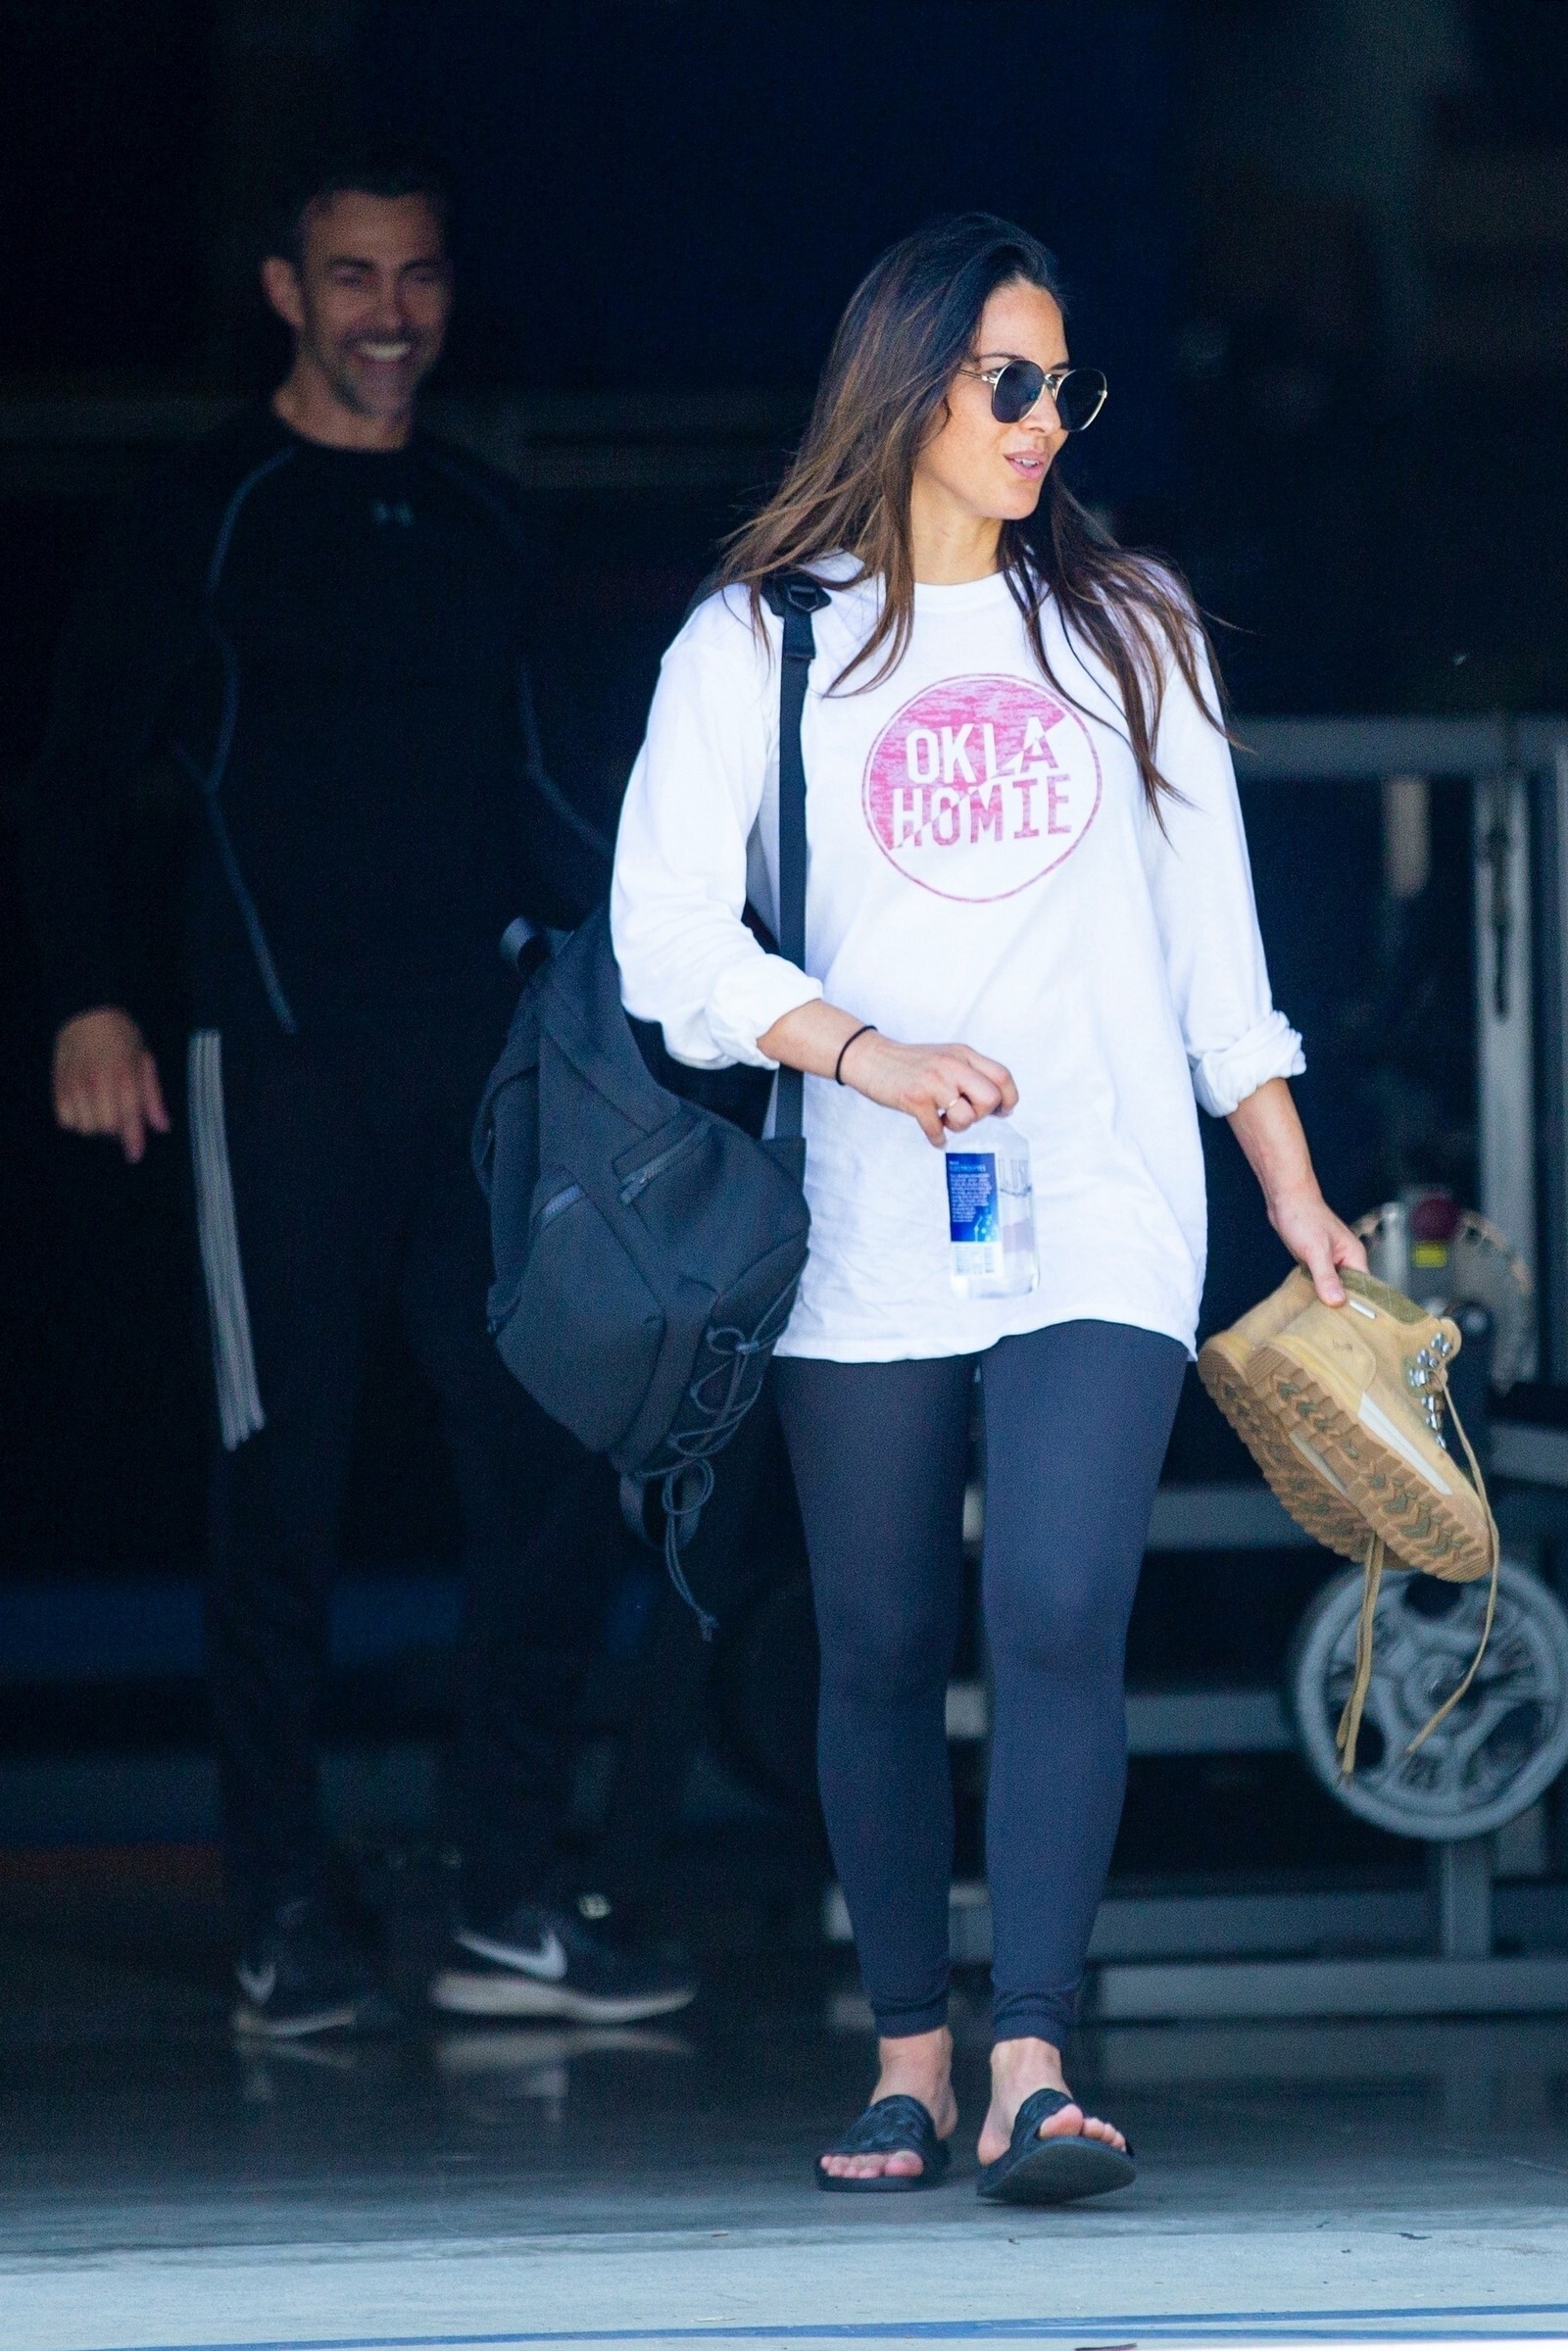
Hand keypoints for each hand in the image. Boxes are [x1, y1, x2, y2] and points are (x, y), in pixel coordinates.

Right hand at [53, 1008, 169, 1164]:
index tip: (134, 1156)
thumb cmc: (122, 1037)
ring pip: (85, 1127)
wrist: (87, 1014)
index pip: (129, 1116)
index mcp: (124, 1075)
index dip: (133, 1140)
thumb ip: (153, 1096)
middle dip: (116, 1128)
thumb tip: (162, 1127)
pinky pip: (65, 1120)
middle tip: (119, 1112)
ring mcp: (75, 1085)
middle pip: (106, 1128)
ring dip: (96, 1124)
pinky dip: (75, 1120)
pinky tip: (83, 1107)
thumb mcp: (145, 1061)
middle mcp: (98, 1083)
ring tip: (101, 1107)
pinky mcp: (57, 1086)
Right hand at [841, 1031, 1018, 1147]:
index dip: (1008, 1098)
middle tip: (965, 1114)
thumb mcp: (947, 1057)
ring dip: (958, 1127)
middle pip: (990, 1099)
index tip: (1001, 1111)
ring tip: (945, 1120)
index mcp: (964, 1054)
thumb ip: (971, 1073)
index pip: (1002, 1076)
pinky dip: (937, 1138)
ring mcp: (934, 1082)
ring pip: (966, 1117)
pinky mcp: (915, 1098)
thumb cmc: (910, 1063)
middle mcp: (952, 1065)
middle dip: (982, 1115)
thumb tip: (999, 1104)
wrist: (871, 1057)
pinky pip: (937, 1130)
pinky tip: (935, 1135)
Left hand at [1225, 1077, 1363, 1305]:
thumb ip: (1326, 1276)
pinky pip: (1321, 1282)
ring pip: (1334, 1288)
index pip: (1366, 1290)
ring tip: (1323, 1323)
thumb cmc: (1304, 1217)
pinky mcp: (1316, 1262)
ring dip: (1328, 1301)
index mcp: (1355, 1256)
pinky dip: (1317, 1292)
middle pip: (1351, 1291)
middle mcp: (1346, 1260)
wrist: (1286, 1199)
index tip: (1354, 1327)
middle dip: (1343, 1307)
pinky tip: (1310, 1305)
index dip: (1360, 1307)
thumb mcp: (1315, 1250)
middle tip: (1335, 1331)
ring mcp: (1331, 1261)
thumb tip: (1337, 1301)